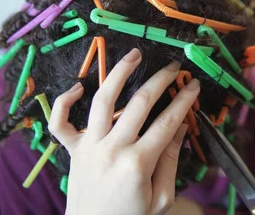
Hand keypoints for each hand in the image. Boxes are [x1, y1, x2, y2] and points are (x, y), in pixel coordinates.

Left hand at [49, 48, 199, 214]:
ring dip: (119, 74)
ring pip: (103, 101)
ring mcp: (89, 147)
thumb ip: (170, 161)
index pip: (167, 121)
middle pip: (140, 103)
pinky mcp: (73, 151)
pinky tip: (78, 87)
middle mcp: (112, 149)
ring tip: (133, 55)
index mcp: (138, 163)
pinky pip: (60, 123)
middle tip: (173, 67)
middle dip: (161, 81)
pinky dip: (64, 102)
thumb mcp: (161, 198)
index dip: (184, 100)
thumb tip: (181, 126)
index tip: (194, 85)